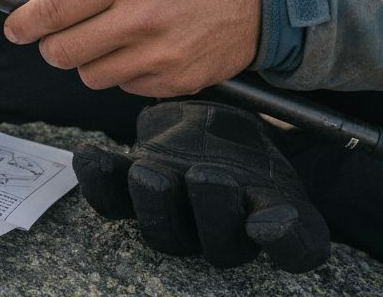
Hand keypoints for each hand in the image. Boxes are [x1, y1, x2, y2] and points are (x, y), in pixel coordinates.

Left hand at [4, 0, 258, 97]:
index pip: (55, 11)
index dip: (24, 23)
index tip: (14, 27)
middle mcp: (142, 18)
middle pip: (64, 51)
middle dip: (52, 44)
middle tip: (60, 33)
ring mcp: (161, 55)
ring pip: (91, 75)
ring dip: (89, 59)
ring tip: (112, 36)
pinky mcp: (178, 82)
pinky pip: (126, 87)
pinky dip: (124, 72)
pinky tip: (144, 49)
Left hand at [75, 101, 329, 272]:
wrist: (214, 133)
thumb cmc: (252, 147)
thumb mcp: (276, 148)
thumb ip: (282, 163)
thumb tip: (274, 206)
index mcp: (276, 220)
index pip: (293, 249)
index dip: (283, 242)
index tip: (267, 223)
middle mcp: (225, 232)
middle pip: (221, 246)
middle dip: (213, 212)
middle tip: (207, 176)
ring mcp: (176, 217)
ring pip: (165, 233)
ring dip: (155, 204)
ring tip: (150, 173)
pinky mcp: (134, 196)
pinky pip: (112, 202)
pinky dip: (99, 180)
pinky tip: (90, 154)